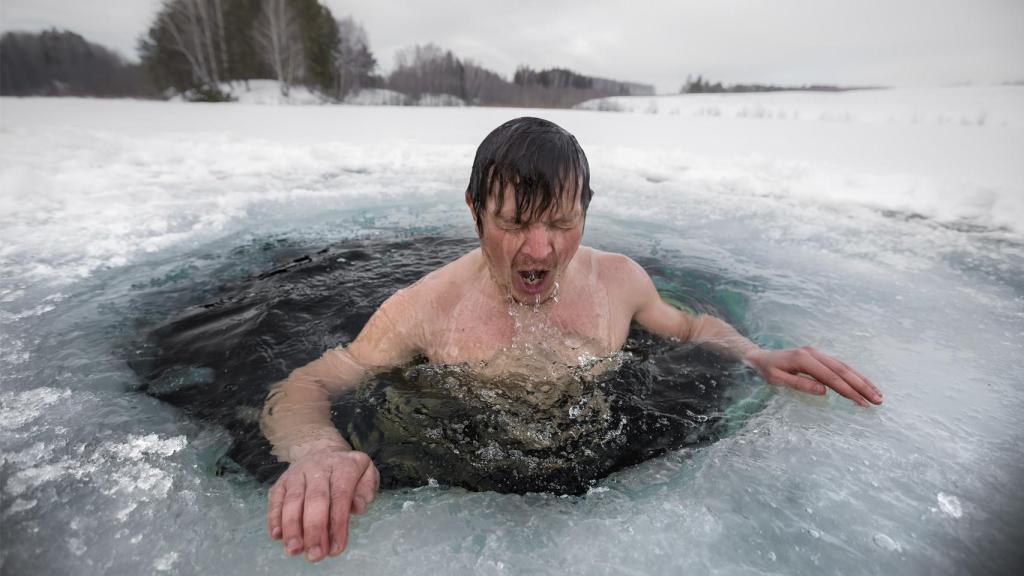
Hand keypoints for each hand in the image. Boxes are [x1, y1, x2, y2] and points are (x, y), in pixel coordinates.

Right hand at [266, 449, 379, 561]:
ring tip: (294, 550)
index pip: (340, 496)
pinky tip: (277, 536)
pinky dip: (274, 518)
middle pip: (315, 499)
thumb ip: (366, 490)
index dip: (338, 524)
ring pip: (292, 500)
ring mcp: (297, 474)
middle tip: (315, 554)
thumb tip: (357, 507)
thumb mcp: (366, 472)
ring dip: (292, 527)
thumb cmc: (346, 470)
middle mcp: (318, 468)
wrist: (320, 449)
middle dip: (314, 529)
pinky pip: (275, 499)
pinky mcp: (281, 482)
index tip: (336, 548)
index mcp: (343, 467)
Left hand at [745, 346, 882, 406]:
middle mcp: (814, 353)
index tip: (862, 402)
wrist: (760, 356)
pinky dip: (854, 376)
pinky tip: (864, 385)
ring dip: (862, 381)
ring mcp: (818, 353)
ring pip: (845, 367)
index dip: (848, 390)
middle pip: (843, 370)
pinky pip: (840, 366)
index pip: (831, 377)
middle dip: (862, 386)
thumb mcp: (777, 379)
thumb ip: (800, 384)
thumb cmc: (767, 370)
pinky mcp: (820, 357)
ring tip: (878, 395)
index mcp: (804, 358)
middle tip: (878, 400)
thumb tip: (824, 391)